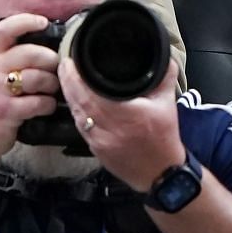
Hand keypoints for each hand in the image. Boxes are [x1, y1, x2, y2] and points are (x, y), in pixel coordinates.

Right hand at [0, 13, 61, 159]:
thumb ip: (10, 58)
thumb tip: (43, 46)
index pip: (5, 29)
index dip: (27, 21)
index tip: (44, 22)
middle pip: (29, 53)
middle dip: (50, 59)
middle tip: (56, 67)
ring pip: (37, 77)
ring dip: (52, 84)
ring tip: (51, 89)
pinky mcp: (7, 110)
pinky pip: (38, 102)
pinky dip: (48, 104)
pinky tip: (46, 107)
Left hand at [59, 57, 185, 191]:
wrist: (161, 174)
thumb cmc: (164, 138)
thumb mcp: (168, 105)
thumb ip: (164, 79)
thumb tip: (166, 58)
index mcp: (124, 115)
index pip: (90, 93)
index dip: (75, 78)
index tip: (70, 62)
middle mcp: (107, 128)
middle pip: (78, 103)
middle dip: (67, 82)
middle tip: (64, 65)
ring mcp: (98, 141)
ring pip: (76, 116)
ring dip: (69, 97)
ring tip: (66, 80)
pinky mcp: (95, 150)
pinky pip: (80, 128)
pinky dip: (76, 113)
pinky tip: (75, 103)